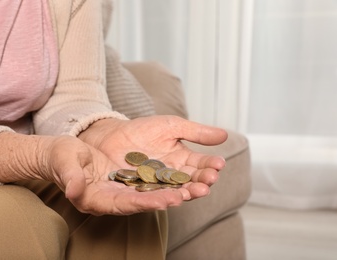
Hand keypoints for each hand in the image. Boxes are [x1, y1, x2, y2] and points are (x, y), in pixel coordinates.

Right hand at [0, 132, 186, 215]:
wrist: (65, 152)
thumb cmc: (61, 158)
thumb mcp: (64, 163)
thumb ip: (70, 177)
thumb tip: (73, 190)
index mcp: (98, 199)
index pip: (126, 204)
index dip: (147, 203)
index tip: (169, 200)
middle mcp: (115, 197)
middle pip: (146, 201)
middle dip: (171, 198)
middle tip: (195, 192)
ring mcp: (124, 187)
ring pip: (154, 190)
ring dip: (177, 188)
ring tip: (200, 184)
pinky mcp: (130, 177)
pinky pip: (152, 178)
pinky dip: (169, 176)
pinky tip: (187, 173)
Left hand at [79, 115, 227, 200]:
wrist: (112, 136)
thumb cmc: (143, 130)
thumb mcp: (172, 126)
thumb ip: (196, 132)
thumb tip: (225, 135)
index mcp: (183, 159)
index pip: (201, 164)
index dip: (210, 165)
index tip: (219, 163)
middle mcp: (173, 175)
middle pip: (191, 181)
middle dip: (202, 181)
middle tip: (210, 180)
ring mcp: (158, 185)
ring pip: (176, 192)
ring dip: (187, 193)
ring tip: (195, 191)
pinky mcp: (141, 192)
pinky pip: (153, 196)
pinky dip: (163, 198)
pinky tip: (171, 197)